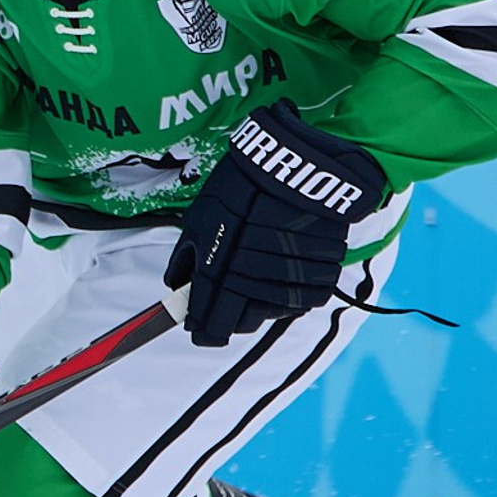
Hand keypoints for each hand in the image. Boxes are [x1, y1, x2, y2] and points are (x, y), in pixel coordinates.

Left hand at [165, 101, 386, 348]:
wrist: (293, 163)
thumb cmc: (240, 186)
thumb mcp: (200, 216)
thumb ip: (187, 257)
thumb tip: (175, 286)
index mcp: (219, 267)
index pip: (212, 321)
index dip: (206, 331)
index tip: (202, 333)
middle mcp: (253, 278)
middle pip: (244, 321)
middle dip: (234, 317)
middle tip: (232, 304)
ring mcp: (288, 277)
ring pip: (275, 311)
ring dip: (266, 302)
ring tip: (262, 277)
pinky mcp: (320, 271)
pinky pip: (306, 299)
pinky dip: (295, 293)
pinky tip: (287, 272)